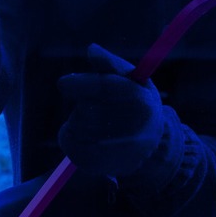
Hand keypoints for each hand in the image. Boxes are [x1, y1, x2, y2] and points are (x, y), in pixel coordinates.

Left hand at [58, 44, 163, 176]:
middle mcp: (135, 129)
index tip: (62, 84)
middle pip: (87, 110)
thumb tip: (91, 49)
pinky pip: (71, 148)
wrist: (153, 146)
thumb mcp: (131, 79)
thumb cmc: (136, 102)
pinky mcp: (105, 167)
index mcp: (142, 101)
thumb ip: (110, 64)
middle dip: (81, 104)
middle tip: (90, 106)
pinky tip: (80, 136)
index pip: (106, 88)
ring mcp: (120, 154)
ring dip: (75, 121)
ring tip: (91, 122)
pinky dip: (68, 138)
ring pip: (77, 128)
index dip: (81, 84)